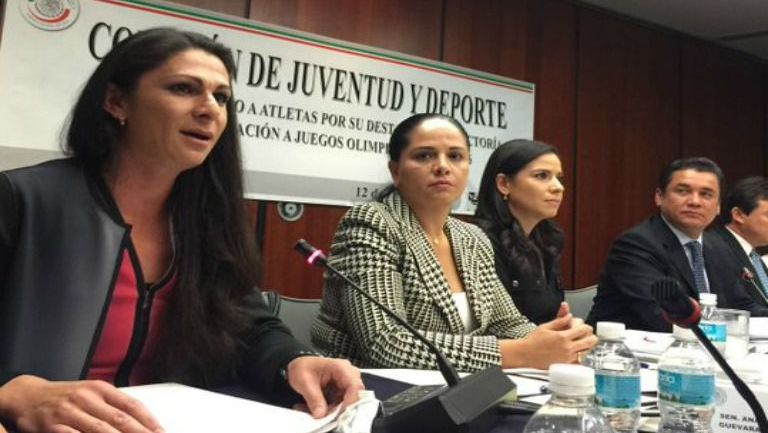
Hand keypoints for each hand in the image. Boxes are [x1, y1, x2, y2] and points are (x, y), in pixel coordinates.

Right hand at [0, 375, 162, 432]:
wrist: (27, 396)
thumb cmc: (64, 396)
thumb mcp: (91, 393)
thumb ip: (114, 405)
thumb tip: (142, 420)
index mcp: (100, 388)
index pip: (131, 405)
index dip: (148, 421)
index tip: (161, 432)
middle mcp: (86, 398)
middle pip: (120, 420)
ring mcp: (69, 413)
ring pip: (100, 430)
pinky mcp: (53, 427)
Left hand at [286, 356, 363, 417]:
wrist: (300, 366)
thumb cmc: (302, 368)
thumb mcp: (304, 383)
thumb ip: (314, 399)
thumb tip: (320, 414)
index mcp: (340, 367)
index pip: (354, 386)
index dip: (349, 402)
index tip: (338, 414)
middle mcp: (348, 374)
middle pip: (355, 395)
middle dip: (341, 408)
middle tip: (326, 416)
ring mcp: (346, 383)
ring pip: (349, 402)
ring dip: (335, 410)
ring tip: (319, 411)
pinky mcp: (342, 391)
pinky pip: (342, 404)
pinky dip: (332, 409)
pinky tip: (320, 409)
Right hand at [500, 311, 596, 369]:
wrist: (524, 355)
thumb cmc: (532, 341)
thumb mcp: (545, 326)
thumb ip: (559, 320)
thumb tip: (569, 315)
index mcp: (562, 336)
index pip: (583, 329)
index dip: (585, 326)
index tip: (582, 326)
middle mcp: (567, 348)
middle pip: (590, 341)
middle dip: (590, 336)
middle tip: (586, 335)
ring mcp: (567, 358)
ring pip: (587, 352)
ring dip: (586, 346)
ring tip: (580, 343)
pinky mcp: (565, 366)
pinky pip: (580, 361)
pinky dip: (580, 356)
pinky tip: (575, 352)